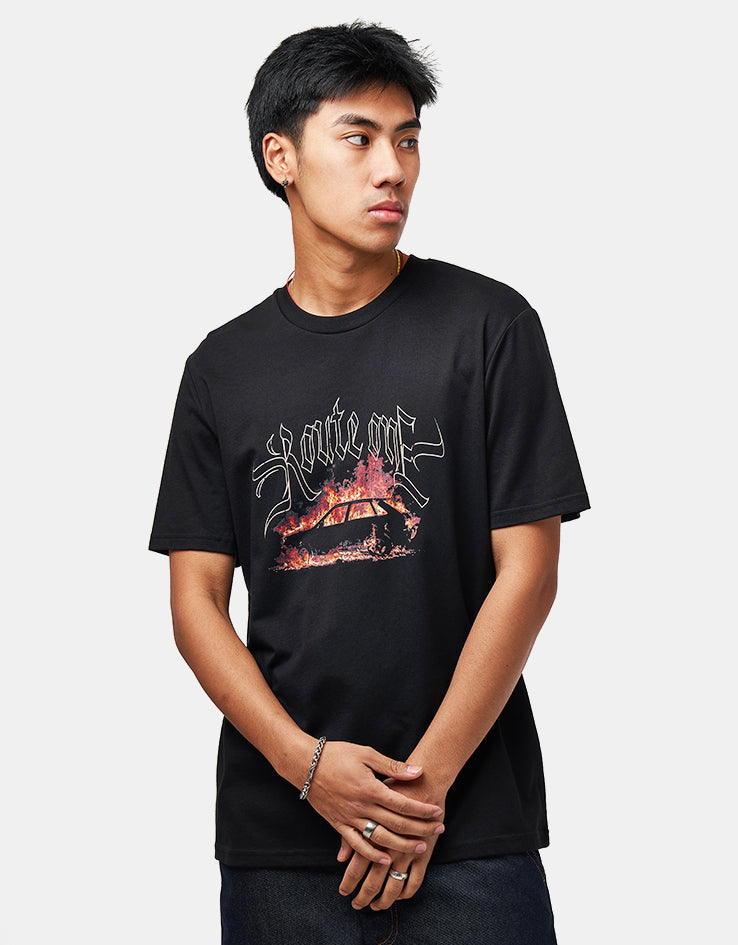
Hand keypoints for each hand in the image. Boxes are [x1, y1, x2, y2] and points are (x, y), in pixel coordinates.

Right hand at [306, 742, 443, 865]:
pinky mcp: (338, 825)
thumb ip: (392, 766)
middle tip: (438, 830)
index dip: (422, 809)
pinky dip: (371, 854)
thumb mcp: (366, 754)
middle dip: (420, 829)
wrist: (305, 765)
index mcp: (370, 788)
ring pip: (380, 838)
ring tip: (420, 848)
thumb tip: (417, 772)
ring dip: (402, 846)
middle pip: (396, 824)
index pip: (402, 803)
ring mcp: (349, 818)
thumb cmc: (337, 755)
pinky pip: (357, 844)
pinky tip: (384, 860)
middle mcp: (361, 807)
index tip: (437, 812)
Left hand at [337, 777, 446, 908]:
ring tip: (377, 907)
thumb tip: (341, 857)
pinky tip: (400, 896)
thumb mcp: (365, 802)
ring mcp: (407, 850)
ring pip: (393, 884)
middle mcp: (388, 845)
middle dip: (364, 896)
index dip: (350, 882)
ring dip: (385, 899)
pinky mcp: (425, 852)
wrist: (426, 778)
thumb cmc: (393, 785)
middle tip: (358, 905)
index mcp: (372, 832)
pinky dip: (407, 891)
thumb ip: (353, 828)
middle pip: (374, 880)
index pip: (357, 865)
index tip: (344, 892)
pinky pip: (415, 879)